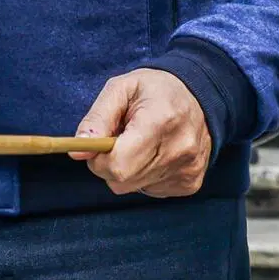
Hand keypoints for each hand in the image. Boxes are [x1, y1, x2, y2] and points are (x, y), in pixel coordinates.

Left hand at [73, 68, 210, 197]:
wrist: (200, 95)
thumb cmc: (154, 89)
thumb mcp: (121, 89)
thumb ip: (97, 119)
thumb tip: (77, 151)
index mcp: (160, 121)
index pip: (118, 164)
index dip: (98, 159)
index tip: (98, 145)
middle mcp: (179, 149)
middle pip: (123, 180)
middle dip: (109, 164)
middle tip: (118, 141)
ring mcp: (188, 169)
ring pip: (134, 187)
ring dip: (128, 170)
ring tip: (140, 143)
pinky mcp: (191, 182)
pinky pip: (150, 191)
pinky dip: (145, 176)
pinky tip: (155, 154)